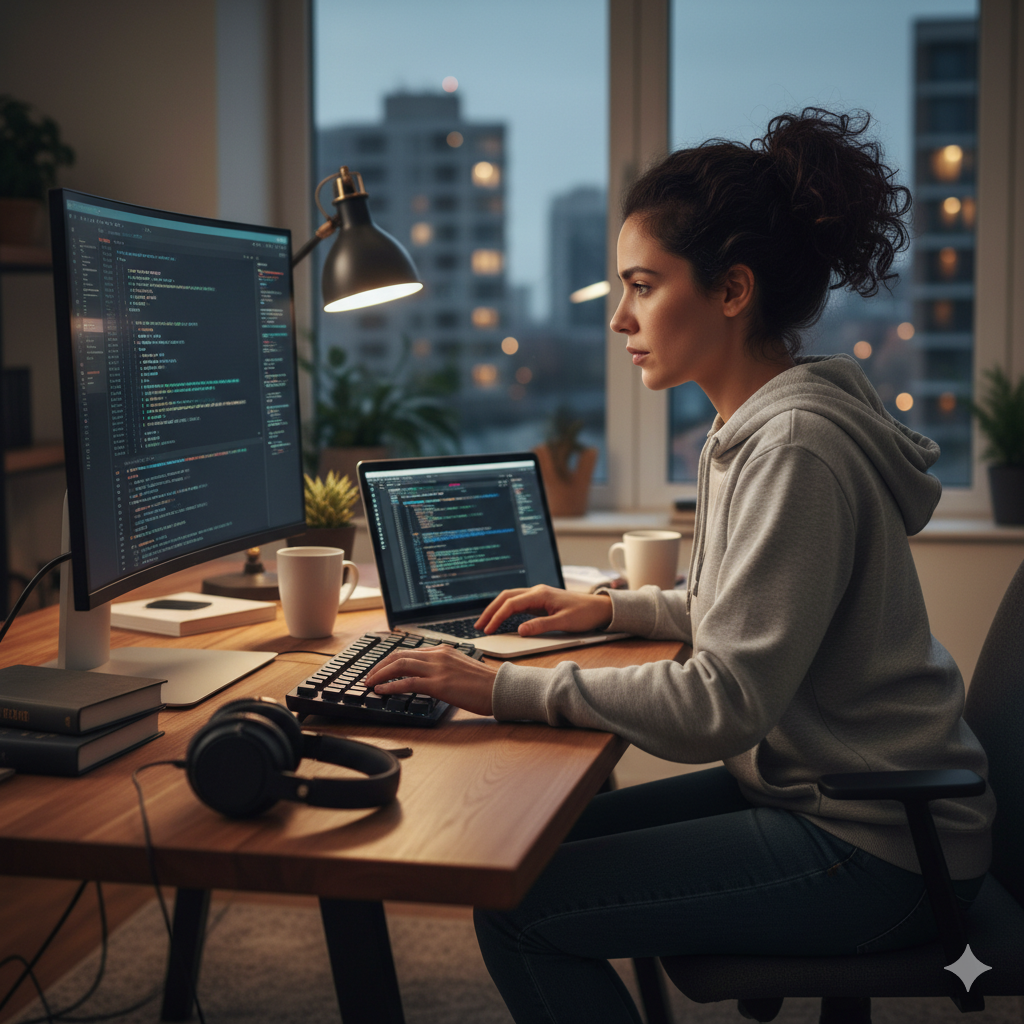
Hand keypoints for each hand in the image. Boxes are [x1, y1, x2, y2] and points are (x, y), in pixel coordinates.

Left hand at [363, 645, 498, 716]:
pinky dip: (390, 686)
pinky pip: (408, 682)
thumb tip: (426, 678)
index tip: (380, 668)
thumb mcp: (460, 669)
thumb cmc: (484, 684)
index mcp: (443, 650)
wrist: (500, 689)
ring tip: (369, 683)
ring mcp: (438, 668)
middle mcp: (438, 655)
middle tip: (368, 676)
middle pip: (399, 655)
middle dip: (380, 665)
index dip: (390, 660)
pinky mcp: (439, 684)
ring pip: (399, 665)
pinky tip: (381, 691)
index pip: (409, 651)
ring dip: (380, 674)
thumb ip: (443, 668)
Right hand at [475, 585, 612, 635]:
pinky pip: (518, 603)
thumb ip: (541, 626)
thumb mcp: (564, 622)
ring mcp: (538, 596)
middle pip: (506, 597)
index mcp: (540, 594)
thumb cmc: (585, 614)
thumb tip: (520, 630)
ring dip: (497, 609)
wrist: (600, 608)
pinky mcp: (541, 601)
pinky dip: (507, 610)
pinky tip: (502, 619)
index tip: (488, 629)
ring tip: (486, 623)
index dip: (497, 617)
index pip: (511, 604)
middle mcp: (537, 591)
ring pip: (510, 599)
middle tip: (479, 625)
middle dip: (490, 611)